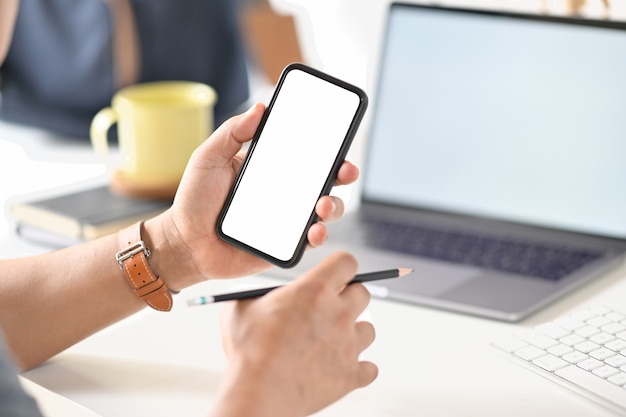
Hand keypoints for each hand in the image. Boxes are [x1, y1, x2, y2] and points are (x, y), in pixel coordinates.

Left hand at [150, 103, 358, 287]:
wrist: (185, 243)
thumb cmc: (195, 200)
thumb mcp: (209, 158)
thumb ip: (232, 132)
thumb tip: (260, 107)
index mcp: (271, 169)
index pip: (305, 154)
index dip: (327, 146)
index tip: (339, 136)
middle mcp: (285, 193)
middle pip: (324, 181)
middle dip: (343, 174)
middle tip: (345, 171)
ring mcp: (287, 220)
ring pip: (324, 211)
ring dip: (334, 206)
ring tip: (323, 206)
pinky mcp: (284, 245)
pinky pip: (309, 241)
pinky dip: (318, 236)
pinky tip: (315, 232)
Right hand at [215, 252, 377, 416]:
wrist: (258, 393)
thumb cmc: (248, 351)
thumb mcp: (240, 309)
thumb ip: (255, 295)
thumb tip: (259, 296)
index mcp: (314, 290)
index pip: (347, 262)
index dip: (342, 267)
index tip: (335, 276)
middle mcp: (338, 313)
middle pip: (363, 293)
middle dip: (348, 298)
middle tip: (330, 309)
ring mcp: (349, 345)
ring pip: (368, 330)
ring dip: (353, 333)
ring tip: (330, 342)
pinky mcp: (351, 375)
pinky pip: (369, 368)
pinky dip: (357, 369)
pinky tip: (339, 367)